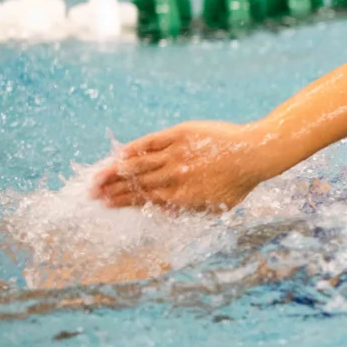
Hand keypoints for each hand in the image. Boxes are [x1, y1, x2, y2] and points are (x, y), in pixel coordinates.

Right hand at [93, 121, 267, 211]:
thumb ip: (187, 210)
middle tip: (91, 193)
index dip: (122, 201)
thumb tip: (162, 212)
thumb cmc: (238, 183)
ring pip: (139, 164)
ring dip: (115, 171)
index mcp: (182, 196)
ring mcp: (177, 154)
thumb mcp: (215, 206)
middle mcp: (175, 176)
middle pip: (136, 183)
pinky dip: (134, 149)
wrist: (255, 154)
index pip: (144, 200)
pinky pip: (151, 142)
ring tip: (97, 176)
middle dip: (111, 189)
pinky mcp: (180, 134)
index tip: (105, 203)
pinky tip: (120, 153)